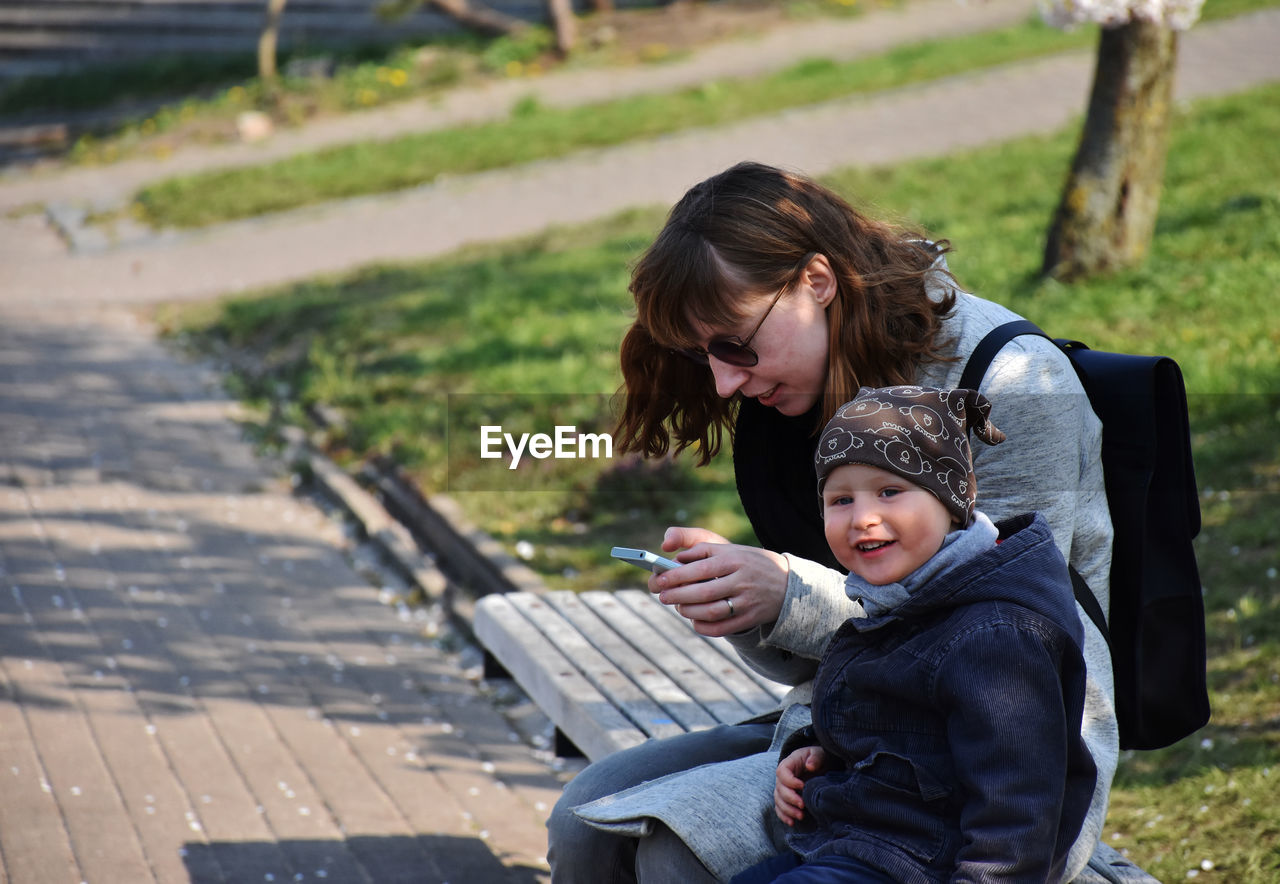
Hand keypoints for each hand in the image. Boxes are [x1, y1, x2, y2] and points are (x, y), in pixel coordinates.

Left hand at [648, 526, 788, 637]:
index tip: (660, 579)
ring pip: (712, 611)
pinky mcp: (751, 618)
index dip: (677, 576)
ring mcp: (748, 601)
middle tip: (663, 596)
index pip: (701, 568)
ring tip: (678, 607)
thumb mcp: (733, 549)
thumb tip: (677, 558)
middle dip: (679, 595)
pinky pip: (723, 628)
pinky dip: (704, 627)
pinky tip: (694, 621)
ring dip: (690, 611)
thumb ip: (704, 550)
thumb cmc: (751, 563)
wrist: (789, 584)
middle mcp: (742, 580)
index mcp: (735, 559)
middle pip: (704, 592)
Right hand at [775, 746, 825, 825]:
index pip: (781, 772)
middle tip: (802, 805)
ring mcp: (783, 788)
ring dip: (788, 810)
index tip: (802, 786)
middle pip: (779, 789)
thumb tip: (810, 765)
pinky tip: (792, 822)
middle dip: (790, 799)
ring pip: (778, 800)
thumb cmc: (818, 758)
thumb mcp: (819, 754)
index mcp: (789, 764)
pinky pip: (780, 808)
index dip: (789, 781)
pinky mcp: (787, 798)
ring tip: (801, 816)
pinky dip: (784, 816)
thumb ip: (815, 758)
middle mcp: (783, 777)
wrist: (820, 765)